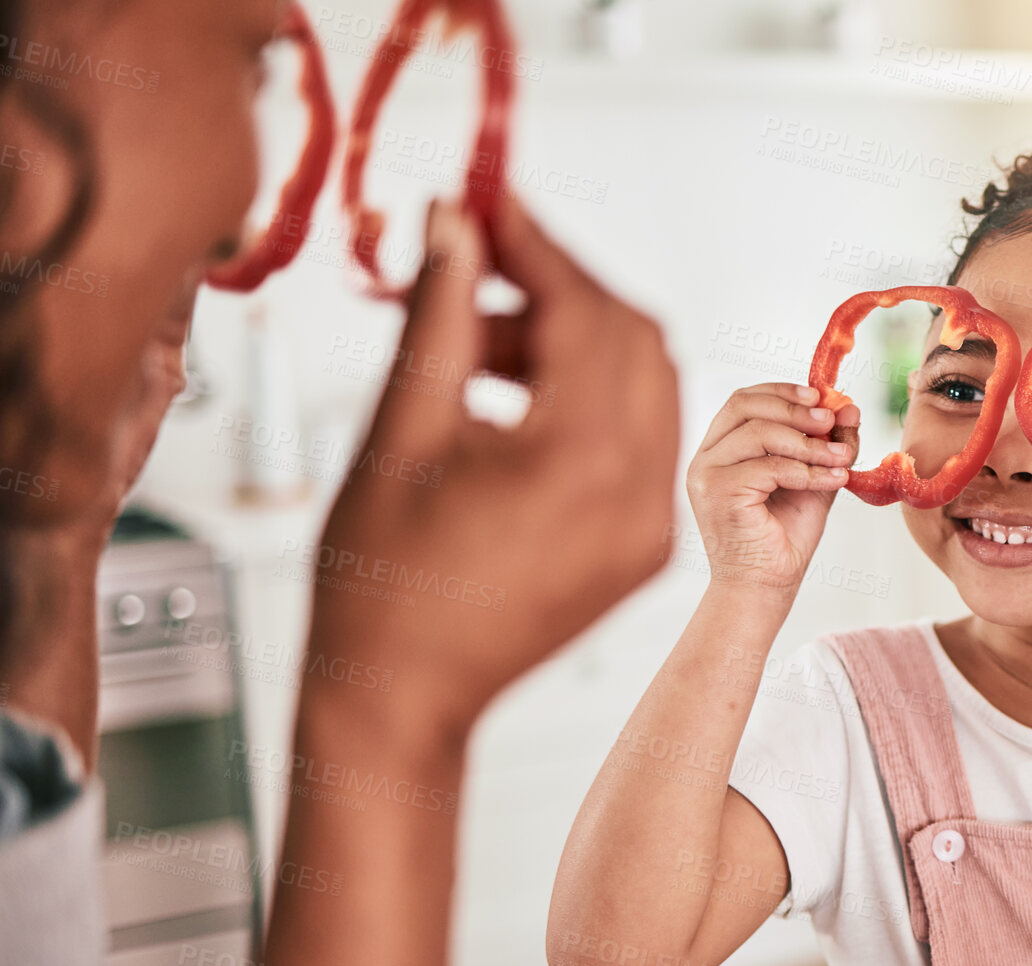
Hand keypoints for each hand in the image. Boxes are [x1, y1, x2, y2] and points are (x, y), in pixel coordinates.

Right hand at [303, 193, 678, 738]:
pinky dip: (584, 397)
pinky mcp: (645, 544)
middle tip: (469, 272)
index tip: (487, 203)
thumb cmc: (379, 582)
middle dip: (552, 291)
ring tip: (466, 348)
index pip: (585, 309)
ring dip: (566, 342)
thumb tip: (454, 220)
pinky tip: (505, 397)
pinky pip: (639, 437)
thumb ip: (438, 312)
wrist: (402, 697)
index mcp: (580, 462)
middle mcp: (640, 493)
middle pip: (630, 336)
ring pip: (641, 382)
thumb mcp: (400, 430)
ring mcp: (652, 524)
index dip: (534, 245)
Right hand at [686, 383, 857, 593]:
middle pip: (745, 405)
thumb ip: (826, 445)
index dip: (783, 391)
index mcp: (720, 449)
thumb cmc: (783, 540)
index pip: (744, 400)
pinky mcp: (717, 492)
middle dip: (795, 408)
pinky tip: (833, 481)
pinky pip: (768, 466)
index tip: (822, 397)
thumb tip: (849, 406)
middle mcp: (705, 458)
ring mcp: (706, 474)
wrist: (765, 588)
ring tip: (841, 458)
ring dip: (809, 443)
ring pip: (759, 433)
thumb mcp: (813, 481)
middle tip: (832, 421)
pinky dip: (807, 470)